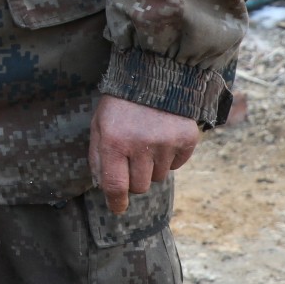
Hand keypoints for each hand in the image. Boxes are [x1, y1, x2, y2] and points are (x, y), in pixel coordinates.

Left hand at [88, 94, 200, 214]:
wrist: (154, 75)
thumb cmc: (121, 104)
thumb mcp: (99, 125)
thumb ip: (98, 157)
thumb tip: (104, 188)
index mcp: (114, 142)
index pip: (115, 186)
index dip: (116, 202)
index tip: (118, 208)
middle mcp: (140, 145)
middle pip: (140, 186)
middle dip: (134, 178)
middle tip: (132, 158)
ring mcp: (166, 143)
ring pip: (159, 177)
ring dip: (152, 166)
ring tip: (148, 141)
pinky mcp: (186, 139)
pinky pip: (178, 164)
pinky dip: (170, 157)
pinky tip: (163, 136)